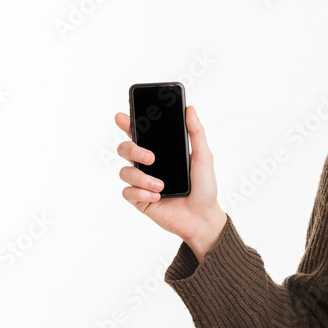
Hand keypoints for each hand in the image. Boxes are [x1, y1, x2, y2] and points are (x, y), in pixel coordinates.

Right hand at [114, 105, 225, 248]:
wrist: (203, 217)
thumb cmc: (205, 187)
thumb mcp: (204, 157)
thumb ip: (196, 133)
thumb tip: (190, 109)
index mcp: (161, 151)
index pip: (140, 133)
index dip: (127, 124)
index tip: (122, 117)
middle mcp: (148, 165)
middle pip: (124, 149)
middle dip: (132, 149)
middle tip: (151, 157)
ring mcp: (142, 183)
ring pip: (124, 172)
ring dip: (142, 178)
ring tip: (161, 186)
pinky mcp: (139, 200)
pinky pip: (128, 192)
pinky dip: (142, 193)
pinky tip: (157, 197)